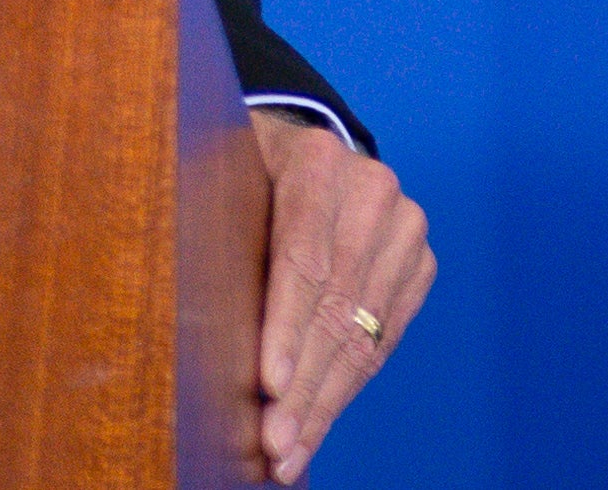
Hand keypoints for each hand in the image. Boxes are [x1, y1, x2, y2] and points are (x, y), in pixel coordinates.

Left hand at [252, 107, 431, 482]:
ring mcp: (405, 229)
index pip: (303, 258)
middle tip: (274, 442)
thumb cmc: (247, 173)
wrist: (312, 155)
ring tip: (289, 452)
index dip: (286, 327)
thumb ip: (219, 228)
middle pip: (336, 306)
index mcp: (318, 162)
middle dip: (305, 384)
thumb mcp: (224, 180)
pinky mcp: (418, 266)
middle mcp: (373, 192)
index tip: (269, 384)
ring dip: (324, 402)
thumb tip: (189, 310)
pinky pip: (382, 341)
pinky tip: (314, 427)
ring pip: (363, 334)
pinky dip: (345, 390)